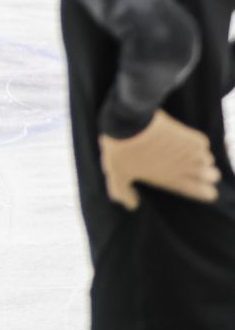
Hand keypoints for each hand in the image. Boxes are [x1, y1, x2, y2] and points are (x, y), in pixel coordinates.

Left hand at [101, 109, 221, 209]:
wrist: (128, 123)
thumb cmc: (121, 150)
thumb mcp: (117, 175)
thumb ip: (123, 192)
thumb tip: (131, 205)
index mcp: (171, 180)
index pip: (203, 192)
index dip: (206, 192)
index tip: (203, 189)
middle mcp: (185, 167)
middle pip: (212, 176)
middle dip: (207, 174)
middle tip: (193, 169)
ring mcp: (189, 150)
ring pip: (208, 159)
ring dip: (200, 158)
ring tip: (186, 155)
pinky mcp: (188, 134)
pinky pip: (202, 143)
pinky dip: (196, 143)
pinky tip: (184, 142)